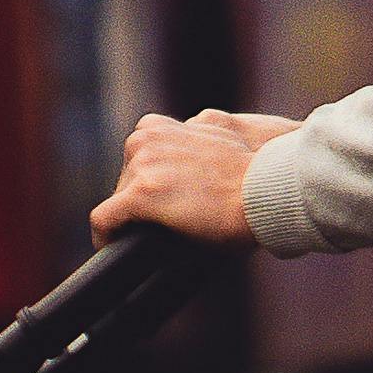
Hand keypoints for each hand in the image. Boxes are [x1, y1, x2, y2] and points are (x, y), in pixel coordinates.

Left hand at [91, 109, 297, 245]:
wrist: (268, 188)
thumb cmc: (256, 172)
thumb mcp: (221, 139)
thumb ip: (197, 142)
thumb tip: (196, 146)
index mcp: (164, 125)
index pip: (139, 157)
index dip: (148, 183)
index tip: (159, 202)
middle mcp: (146, 137)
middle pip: (126, 178)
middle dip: (142, 200)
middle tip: (166, 224)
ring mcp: (142, 165)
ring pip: (118, 199)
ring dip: (131, 218)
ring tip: (151, 237)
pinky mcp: (140, 194)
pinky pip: (105, 220)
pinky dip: (105, 236)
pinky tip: (111, 247)